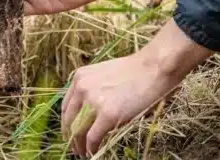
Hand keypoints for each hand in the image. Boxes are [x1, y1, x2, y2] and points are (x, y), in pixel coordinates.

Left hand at [61, 19, 213, 156]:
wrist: (153, 68)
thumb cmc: (134, 71)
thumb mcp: (104, 74)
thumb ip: (93, 89)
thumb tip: (89, 111)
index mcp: (80, 78)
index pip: (66, 106)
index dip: (67, 123)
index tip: (70, 132)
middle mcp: (82, 88)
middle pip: (69, 120)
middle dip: (70, 137)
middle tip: (75, 147)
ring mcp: (94, 101)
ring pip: (78, 130)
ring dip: (79, 145)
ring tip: (83, 153)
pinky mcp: (108, 115)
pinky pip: (92, 137)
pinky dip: (91, 148)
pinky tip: (93, 152)